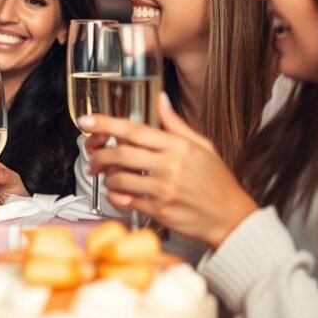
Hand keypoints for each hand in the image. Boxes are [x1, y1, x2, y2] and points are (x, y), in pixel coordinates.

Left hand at [78, 93, 257, 246]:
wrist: (232, 218)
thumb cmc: (217, 182)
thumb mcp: (202, 146)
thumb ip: (175, 124)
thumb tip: (160, 99)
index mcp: (178, 146)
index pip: (134, 129)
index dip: (105, 123)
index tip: (85, 121)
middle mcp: (170, 166)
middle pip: (120, 153)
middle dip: (99, 154)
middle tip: (94, 158)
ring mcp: (164, 190)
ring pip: (118, 178)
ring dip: (107, 177)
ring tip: (110, 176)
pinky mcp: (159, 211)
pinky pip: (125, 200)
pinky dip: (116, 196)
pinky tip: (121, 193)